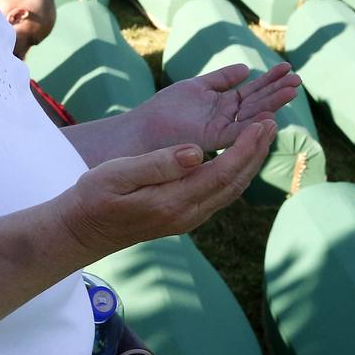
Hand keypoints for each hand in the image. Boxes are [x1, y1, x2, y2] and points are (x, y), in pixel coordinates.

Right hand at [55, 123, 277, 257]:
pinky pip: (219, 195)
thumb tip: (196, 152)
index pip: (222, 172)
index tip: (263, 123)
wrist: (82, 231)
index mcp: (173, 201)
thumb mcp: (118, 174)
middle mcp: (187, 215)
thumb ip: (158, 163)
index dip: (246, 148)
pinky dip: (234, 173)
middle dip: (255, 153)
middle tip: (272, 123)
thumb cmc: (94, 197)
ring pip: (229, 191)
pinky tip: (236, 158)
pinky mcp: (182, 218)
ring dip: (249, 164)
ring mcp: (186, 220)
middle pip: (234, 183)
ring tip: (261, 137)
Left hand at [133, 62, 299, 152]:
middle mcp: (227, 119)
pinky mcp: (211, 140)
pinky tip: (270, 115)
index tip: (288, 68)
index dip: (271, 81)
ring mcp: (221, 130)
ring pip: (252, 117)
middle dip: (277, 91)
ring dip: (272, 104)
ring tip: (292, 91)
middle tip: (298, 79)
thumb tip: (247, 68)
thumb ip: (222, 79)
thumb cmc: (165, 110)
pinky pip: (237, 132)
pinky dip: (253, 125)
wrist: (142, 130)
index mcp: (224, 106)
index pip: (253, 92)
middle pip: (257, 103)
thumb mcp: (197, 87)